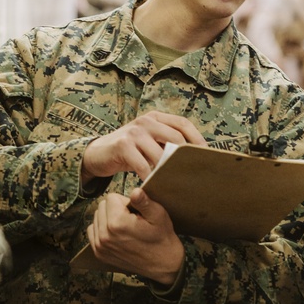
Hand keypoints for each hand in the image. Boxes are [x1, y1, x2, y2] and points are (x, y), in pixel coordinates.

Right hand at [82, 111, 205, 183]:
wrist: (98, 153)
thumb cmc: (130, 150)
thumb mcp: (149, 142)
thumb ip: (166, 144)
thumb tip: (194, 158)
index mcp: (156, 118)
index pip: (183, 124)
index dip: (197, 138)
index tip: (206, 155)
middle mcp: (146, 121)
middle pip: (175, 138)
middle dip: (185, 157)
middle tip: (193, 173)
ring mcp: (134, 132)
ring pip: (160, 154)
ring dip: (168, 171)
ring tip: (175, 183)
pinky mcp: (123, 145)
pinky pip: (142, 165)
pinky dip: (149, 177)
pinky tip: (153, 186)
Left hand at [87, 188, 183, 283]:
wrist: (162, 263)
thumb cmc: (161, 237)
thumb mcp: (158, 215)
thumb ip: (144, 201)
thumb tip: (135, 190)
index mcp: (118, 223)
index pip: (111, 197)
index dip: (125, 200)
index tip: (135, 210)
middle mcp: (105, 235)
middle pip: (102, 206)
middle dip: (115, 208)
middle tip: (131, 218)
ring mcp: (100, 246)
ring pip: (96, 217)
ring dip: (108, 218)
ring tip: (125, 226)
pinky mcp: (99, 253)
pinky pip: (93, 231)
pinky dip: (102, 228)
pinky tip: (116, 233)